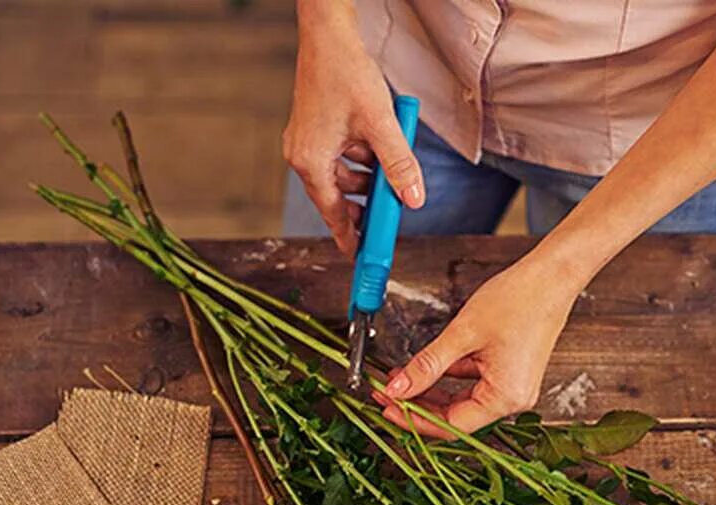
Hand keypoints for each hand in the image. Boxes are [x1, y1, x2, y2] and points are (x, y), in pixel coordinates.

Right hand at [283, 0, 424, 255]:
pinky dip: (360, 155)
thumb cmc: (346, 74)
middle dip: (365, 201)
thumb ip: (398, 165)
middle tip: (389, 209)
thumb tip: (413, 199)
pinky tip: (377, 141)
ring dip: (366, 174)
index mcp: (311, 162)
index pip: (333, 214)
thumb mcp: (380, 125)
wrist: (328, 36)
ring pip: (342, 174)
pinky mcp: (314, 130)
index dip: (350, 238)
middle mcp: (302, 156)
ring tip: (387, 161)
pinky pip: (339, 156)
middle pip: (338, 196)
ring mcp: (306, 143)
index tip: (362, 258)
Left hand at [374, 257, 579, 438]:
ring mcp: (511, 387)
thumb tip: (398, 388)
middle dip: (417, 405)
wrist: (550, 277)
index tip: (388, 408)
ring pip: (459, 400)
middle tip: (385, 394)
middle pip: (455, 416)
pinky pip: (470, 383)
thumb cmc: (520, 300)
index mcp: (506, 397)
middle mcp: (513, 399)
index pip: (451, 425)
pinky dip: (445, 377)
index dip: (414, 419)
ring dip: (428, 391)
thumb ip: (427, 365)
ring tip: (397, 379)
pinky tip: (421, 367)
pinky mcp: (507, 373)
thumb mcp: (463, 334)